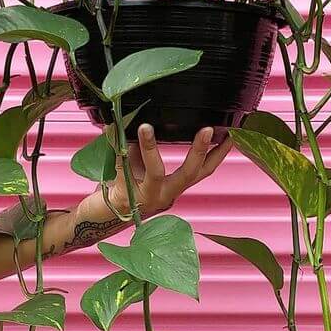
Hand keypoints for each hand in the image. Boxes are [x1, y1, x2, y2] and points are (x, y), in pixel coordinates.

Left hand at [74, 124, 232, 228]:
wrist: (99, 214)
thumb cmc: (124, 187)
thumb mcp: (141, 165)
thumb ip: (146, 147)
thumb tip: (147, 116)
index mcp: (173, 186)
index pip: (203, 171)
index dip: (218, 155)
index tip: (231, 135)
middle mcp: (165, 195)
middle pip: (189, 174)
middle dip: (199, 151)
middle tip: (208, 129)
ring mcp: (146, 198)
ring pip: (155, 171)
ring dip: (150, 147)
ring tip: (146, 126)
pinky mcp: (125, 197)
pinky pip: (122, 166)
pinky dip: (115, 145)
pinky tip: (111, 129)